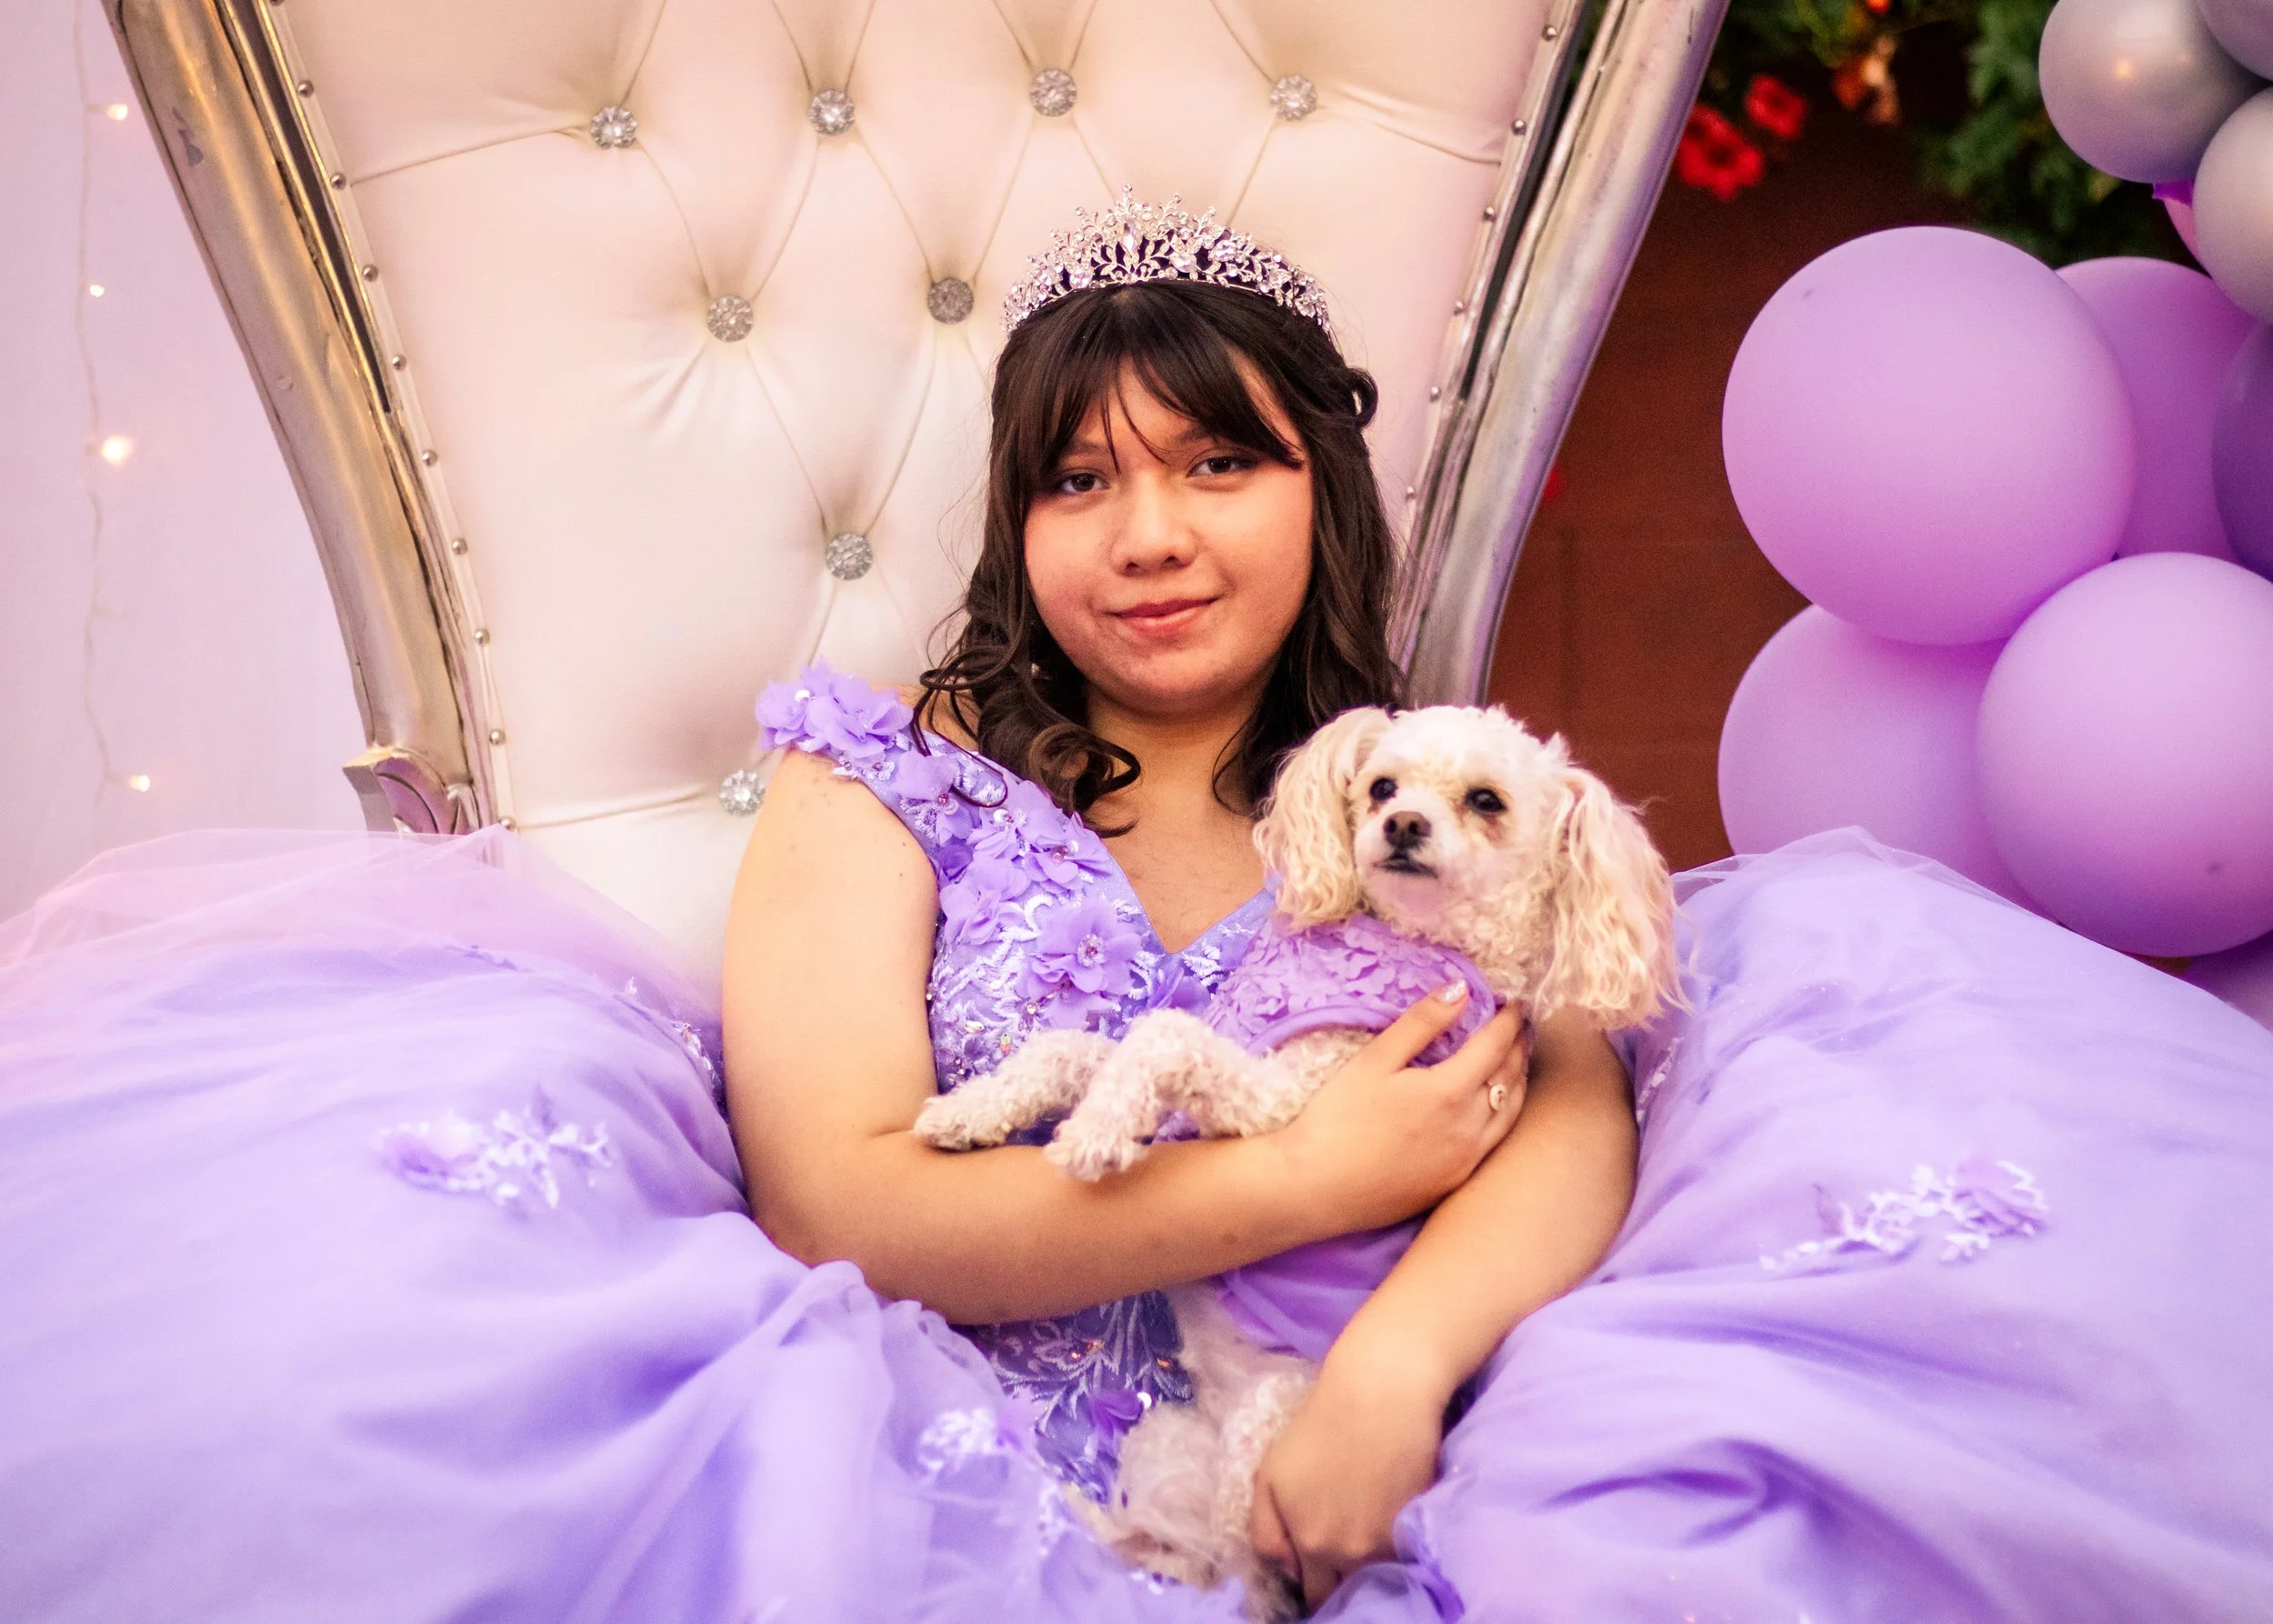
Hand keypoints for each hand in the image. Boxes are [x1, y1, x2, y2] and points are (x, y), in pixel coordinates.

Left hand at [1249, 1330, 1452, 1612]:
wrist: (1381, 1394)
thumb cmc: (1318, 1428)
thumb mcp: (1270, 1475)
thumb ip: (1266, 1532)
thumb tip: (1287, 1572)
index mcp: (1311, 1544)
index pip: (1314, 1597)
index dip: (1314, 1586)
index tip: (1316, 1573)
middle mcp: (1351, 1554)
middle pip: (1347, 1594)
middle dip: (1341, 1583)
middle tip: (1339, 1561)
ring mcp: (1390, 1543)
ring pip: (1378, 1579)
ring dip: (1370, 1570)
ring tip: (1364, 1541)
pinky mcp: (1421, 1527)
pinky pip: (1406, 1558)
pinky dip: (1397, 1551)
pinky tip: (1389, 1527)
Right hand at [1275, 986, 1532, 1233]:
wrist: (1317, 1189)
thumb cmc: (1337, 1120)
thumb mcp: (1374, 1061)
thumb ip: (1420, 1023)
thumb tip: (1461, 989)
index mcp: (1450, 1092)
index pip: (1496, 1046)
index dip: (1509, 1020)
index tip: (1516, 1003)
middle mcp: (1469, 1129)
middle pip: (1510, 1078)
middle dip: (1519, 1047)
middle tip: (1521, 1026)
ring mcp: (1466, 1161)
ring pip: (1511, 1114)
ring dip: (1518, 1082)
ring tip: (1517, 1060)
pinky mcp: (1455, 1182)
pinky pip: (1496, 1141)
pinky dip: (1505, 1113)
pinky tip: (1496, 1106)